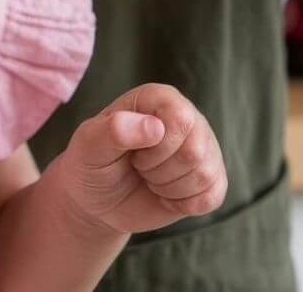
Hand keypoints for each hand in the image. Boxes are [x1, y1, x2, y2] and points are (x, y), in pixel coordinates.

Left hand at [55, 83, 226, 235]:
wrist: (97, 200)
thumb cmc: (91, 164)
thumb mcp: (90, 145)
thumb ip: (115, 130)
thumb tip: (155, 127)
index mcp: (158, 98)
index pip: (180, 119)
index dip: (156, 147)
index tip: (131, 153)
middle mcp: (187, 116)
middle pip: (195, 151)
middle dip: (158, 171)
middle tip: (138, 168)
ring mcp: (203, 147)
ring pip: (204, 175)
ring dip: (168, 188)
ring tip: (149, 179)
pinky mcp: (211, 178)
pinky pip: (213, 196)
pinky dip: (183, 204)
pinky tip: (165, 195)